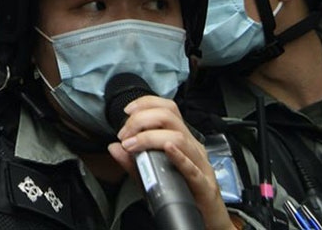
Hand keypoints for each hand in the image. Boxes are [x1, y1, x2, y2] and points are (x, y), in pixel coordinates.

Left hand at [109, 96, 231, 229]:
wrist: (207, 216)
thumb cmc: (182, 191)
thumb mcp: (152, 174)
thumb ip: (132, 162)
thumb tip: (114, 148)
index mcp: (182, 140)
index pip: (167, 109)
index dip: (146, 104)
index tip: (127, 112)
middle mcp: (192, 147)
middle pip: (170, 118)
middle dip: (141, 120)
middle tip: (125, 135)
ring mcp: (200, 164)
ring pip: (179, 138)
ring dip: (150, 137)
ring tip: (133, 145)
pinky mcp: (204, 185)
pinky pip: (193, 168)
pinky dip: (179, 157)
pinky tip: (167, 150)